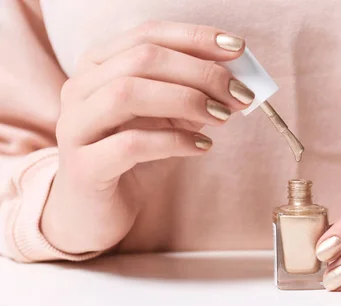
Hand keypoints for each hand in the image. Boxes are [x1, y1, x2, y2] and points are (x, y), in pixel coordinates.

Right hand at [41, 21, 255, 253]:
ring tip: (222, 116)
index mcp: (98, 66)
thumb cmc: (134, 159)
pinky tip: (202, 147)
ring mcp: (75, 126)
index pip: (147, 35)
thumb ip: (192, 94)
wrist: (97, 212)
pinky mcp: (84, 167)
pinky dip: (173, 142)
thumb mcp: (167, 119)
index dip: (195, 38)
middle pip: (142, 59)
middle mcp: (80, 89)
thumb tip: (235, 78)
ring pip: (127, 94)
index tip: (238, 48)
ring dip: (186, 100)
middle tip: (239, 93)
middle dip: (200, 72)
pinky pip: (130, 145)